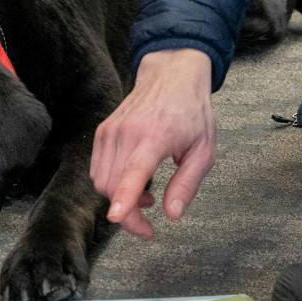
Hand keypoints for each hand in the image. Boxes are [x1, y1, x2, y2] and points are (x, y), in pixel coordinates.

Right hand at [90, 49, 215, 239]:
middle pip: (113, 186)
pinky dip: (112, 184)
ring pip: (101, 181)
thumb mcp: (204, 151)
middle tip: (148, 224)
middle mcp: (127, 133)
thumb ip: (187, 184)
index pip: (133, 172)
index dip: (124, 198)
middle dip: (127, 215)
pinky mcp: (102, 132)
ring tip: (146, 197)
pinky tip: (133, 181)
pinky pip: (97, 170)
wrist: (172, 76)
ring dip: (119, 199)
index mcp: (155, 136)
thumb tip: (172, 215)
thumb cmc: (192, 112)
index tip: (116, 217)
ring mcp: (110, 131)